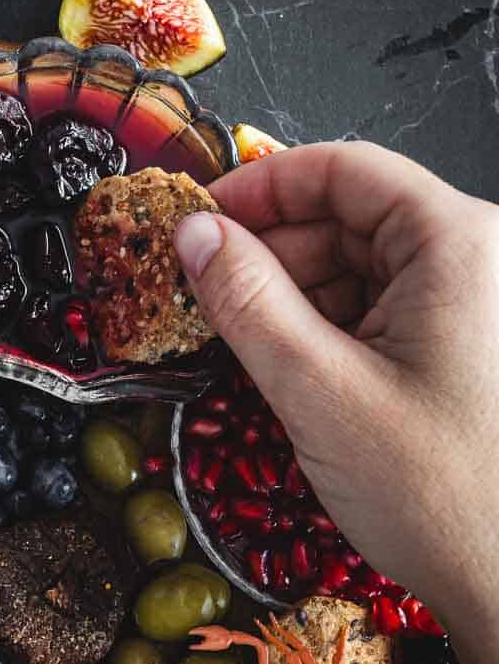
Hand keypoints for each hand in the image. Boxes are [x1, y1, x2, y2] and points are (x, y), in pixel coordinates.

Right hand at [172, 140, 498, 638]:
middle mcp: (475, 260)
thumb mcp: (317, 390)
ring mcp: (474, 307)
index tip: (195, 223)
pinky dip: (325, 331)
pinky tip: (283, 368)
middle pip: (350, 218)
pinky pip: (381, 312)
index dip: (258, 188)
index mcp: (457, 243)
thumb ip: (247, 301)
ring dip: (291, 297)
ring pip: (360, 267)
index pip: (343, 169)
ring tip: (233, 341)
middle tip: (197, 293)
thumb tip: (193, 235)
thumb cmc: (437, 493)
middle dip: (269, 251)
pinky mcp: (465, 350)